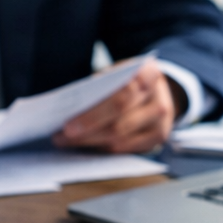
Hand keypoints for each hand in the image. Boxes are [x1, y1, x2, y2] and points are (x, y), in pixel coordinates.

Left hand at [54, 59, 184, 153]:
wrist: (159, 88)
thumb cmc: (129, 80)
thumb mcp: (117, 73)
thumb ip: (99, 87)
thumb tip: (69, 110)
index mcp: (148, 75)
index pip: (120, 98)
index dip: (93, 115)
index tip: (67, 126)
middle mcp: (159, 100)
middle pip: (119, 124)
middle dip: (86, 134)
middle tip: (61, 138)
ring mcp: (161, 122)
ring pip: (121, 140)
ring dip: (90, 144)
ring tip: (68, 142)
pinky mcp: (158, 137)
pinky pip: (126, 149)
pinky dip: (103, 149)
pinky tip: (86, 146)